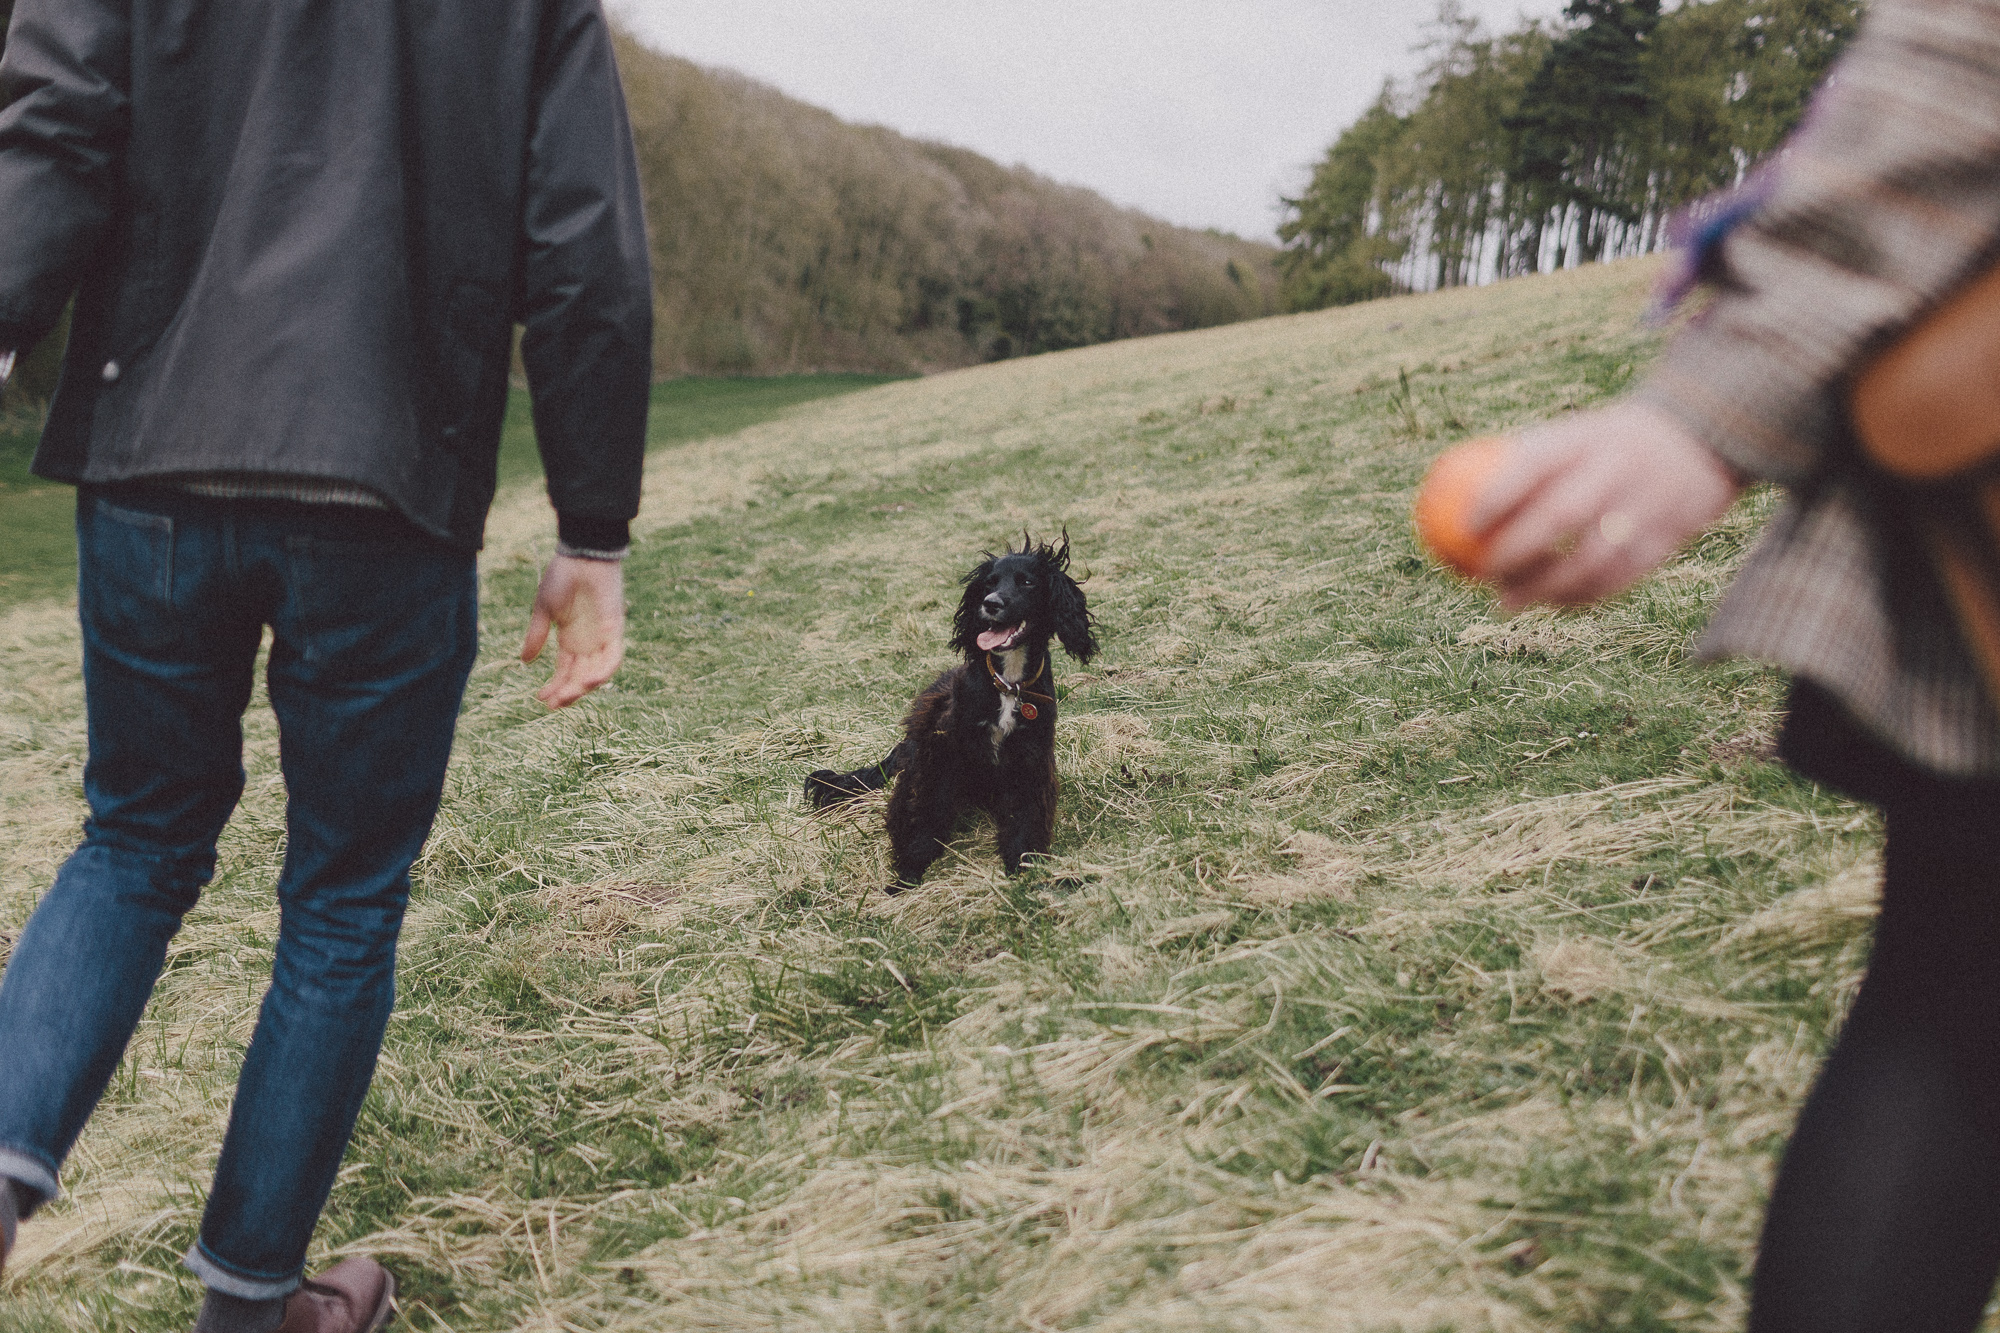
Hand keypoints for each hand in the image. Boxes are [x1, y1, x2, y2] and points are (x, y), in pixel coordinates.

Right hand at [520, 555, 624, 707]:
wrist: (581, 556)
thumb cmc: (562, 577)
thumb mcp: (543, 611)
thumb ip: (536, 636)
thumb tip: (524, 661)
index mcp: (571, 639)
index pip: (566, 671)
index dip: (555, 686)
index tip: (541, 698)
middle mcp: (588, 643)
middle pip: (581, 677)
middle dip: (568, 693)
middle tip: (553, 704)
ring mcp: (602, 637)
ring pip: (598, 673)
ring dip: (583, 688)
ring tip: (567, 697)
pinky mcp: (615, 630)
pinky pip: (613, 658)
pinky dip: (604, 671)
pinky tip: (589, 681)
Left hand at [1470, 401, 1743, 610]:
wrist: (1701, 438)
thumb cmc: (1609, 445)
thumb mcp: (1574, 436)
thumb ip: (1522, 465)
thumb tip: (1451, 500)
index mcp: (1588, 437)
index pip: (1535, 463)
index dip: (1498, 495)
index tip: (1466, 525)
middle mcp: (1619, 468)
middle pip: (1563, 514)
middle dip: (1518, 549)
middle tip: (1483, 572)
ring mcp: (1648, 504)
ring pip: (1593, 556)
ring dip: (1545, 586)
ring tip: (1506, 601)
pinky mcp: (1668, 537)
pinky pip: (1620, 577)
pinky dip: (1580, 596)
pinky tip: (1550, 604)